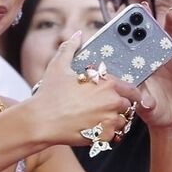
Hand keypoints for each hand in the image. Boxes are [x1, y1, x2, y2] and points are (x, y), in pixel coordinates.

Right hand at [27, 32, 144, 147]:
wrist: (40, 121)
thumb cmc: (49, 94)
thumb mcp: (58, 66)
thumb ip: (70, 48)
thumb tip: (77, 35)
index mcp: (106, 83)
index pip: (131, 88)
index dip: (129, 93)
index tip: (125, 95)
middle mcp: (112, 101)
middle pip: (128, 106)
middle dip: (119, 107)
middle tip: (105, 108)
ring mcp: (109, 120)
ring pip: (123, 122)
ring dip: (115, 121)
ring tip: (99, 119)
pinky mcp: (103, 136)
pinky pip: (114, 136)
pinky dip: (108, 134)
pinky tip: (95, 130)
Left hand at [135, 7, 171, 131]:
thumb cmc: (153, 108)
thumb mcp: (141, 104)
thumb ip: (137, 98)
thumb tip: (134, 95)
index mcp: (150, 58)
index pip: (146, 36)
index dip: (144, 21)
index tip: (141, 6)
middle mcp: (167, 57)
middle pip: (169, 34)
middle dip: (170, 22)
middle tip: (170, 14)